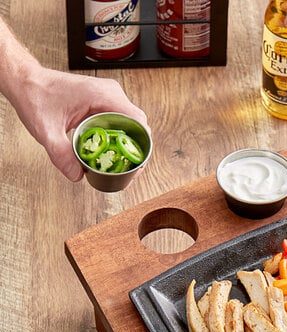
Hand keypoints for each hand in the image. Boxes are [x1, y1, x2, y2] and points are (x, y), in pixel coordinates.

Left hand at [12, 65, 148, 181]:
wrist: (26, 82)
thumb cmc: (36, 95)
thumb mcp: (46, 130)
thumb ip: (61, 155)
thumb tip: (77, 175)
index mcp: (102, 95)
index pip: (138, 121)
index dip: (141, 144)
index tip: (135, 162)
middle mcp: (110, 94)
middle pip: (138, 126)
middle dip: (135, 149)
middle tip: (126, 168)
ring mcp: (109, 97)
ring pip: (132, 125)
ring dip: (128, 144)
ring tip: (120, 162)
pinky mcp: (105, 102)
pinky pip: (122, 122)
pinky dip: (119, 138)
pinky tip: (111, 151)